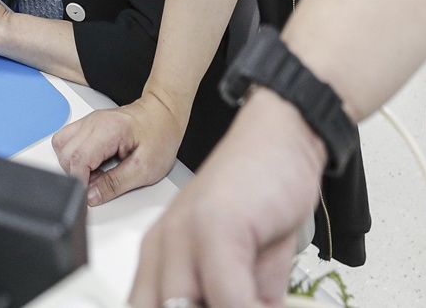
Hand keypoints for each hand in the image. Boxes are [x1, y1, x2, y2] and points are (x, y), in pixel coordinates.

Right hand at [51, 92, 183, 205]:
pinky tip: (92, 162)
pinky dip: (74, 155)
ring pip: (61, 146)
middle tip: (99, 183)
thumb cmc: (160, 135)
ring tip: (95, 172)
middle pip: (66, 154)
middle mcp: (94, 122)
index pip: (77, 159)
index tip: (90, 194)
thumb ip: (115, 184)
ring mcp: (89, 121)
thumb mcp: (145, 168)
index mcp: (108, 130)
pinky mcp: (89, 125)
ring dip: (73, 164)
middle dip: (77, 175)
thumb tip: (91, 196)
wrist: (164, 115)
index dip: (80, 182)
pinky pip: (68, 140)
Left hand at [128, 90, 325, 307]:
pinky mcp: (216, 227)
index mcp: (158, 255)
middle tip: (242, 306)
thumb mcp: (246, 263)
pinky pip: (229, 299)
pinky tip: (267, 305)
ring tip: (257, 305)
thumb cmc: (261, 192)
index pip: (144, 307)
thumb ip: (232, 296)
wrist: (281, 135)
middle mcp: (163, 245)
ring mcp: (185, 235)